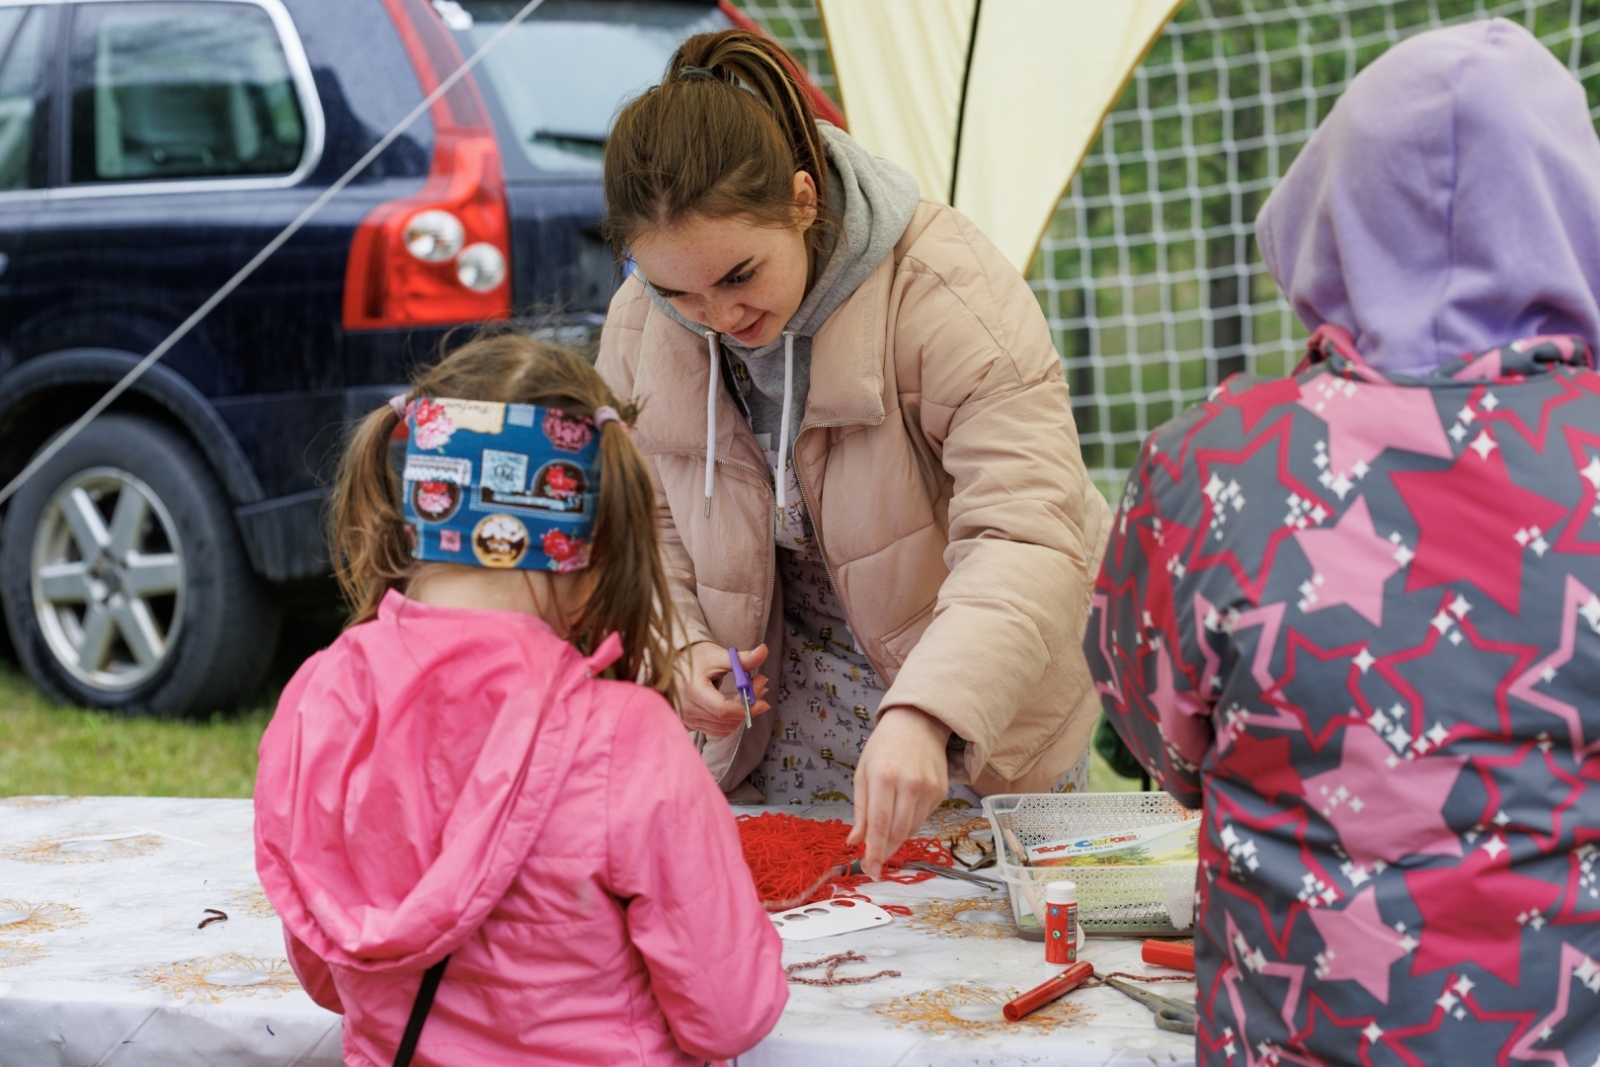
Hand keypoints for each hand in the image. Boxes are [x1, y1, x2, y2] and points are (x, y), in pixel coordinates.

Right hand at [676, 642, 770, 737]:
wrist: (673, 664)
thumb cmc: (695, 658)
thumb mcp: (718, 655)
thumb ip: (742, 658)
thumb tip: (764, 651)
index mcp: (693, 691)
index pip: (724, 710)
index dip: (747, 706)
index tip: (763, 695)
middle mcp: (688, 710)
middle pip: (727, 720)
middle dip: (749, 706)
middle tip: (760, 685)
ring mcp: (688, 720)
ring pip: (725, 728)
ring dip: (742, 715)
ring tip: (751, 694)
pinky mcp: (691, 724)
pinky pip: (717, 730)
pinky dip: (731, 721)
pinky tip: (737, 705)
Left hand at [848, 706, 951, 876]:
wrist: (918, 723)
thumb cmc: (883, 748)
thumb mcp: (862, 773)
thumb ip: (860, 810)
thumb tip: (855, 842)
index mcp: (884, 777)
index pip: (879, 824)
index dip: (874, 852)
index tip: (870, 871)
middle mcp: (909, 784)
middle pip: (898, 832)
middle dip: (885, 851)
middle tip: (875, 862)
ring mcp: (929, 788)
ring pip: (912, 829)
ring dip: (897, 838)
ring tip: (886, 833)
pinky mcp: (941, 791)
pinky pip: (924, 818)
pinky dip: (910, 823)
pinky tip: (903, 810)